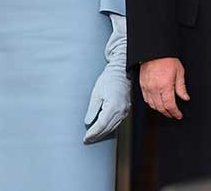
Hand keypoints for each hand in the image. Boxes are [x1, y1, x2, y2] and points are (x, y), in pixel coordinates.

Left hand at [84, 14, 130, 143]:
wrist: (121, 70)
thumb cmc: (109, 79)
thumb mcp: (96, 93)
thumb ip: (92, 109)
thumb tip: (88, 122)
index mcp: (113, 106)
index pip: (101, 125)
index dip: (93, 133)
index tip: (85, 138)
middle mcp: (121, 110)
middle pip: (108, 128)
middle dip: (96, 135)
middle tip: (87, 140)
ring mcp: (125, 110)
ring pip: (113, 127)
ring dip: (103, 133)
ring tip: (93, 137)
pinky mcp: (126, 109)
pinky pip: (117, 122)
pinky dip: (109, 127)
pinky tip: (103, 129)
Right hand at [139, 57, 189, 118]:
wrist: (154, 51)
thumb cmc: (167, 58)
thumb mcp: (179, 71)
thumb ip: (181, 87)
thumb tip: (185, 97)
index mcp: (165, 86)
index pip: (170, 105)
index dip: (175, 113)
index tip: (178, 115)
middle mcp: (155, 88)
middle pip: (160, 108)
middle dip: (168, 114)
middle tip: (173, 114)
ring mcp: (147, 87)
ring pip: (152, 105)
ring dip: (159, 110)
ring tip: (166, 110)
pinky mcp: (142, 85)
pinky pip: (146, 99)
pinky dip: (151, 104)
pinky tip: (156, 103)